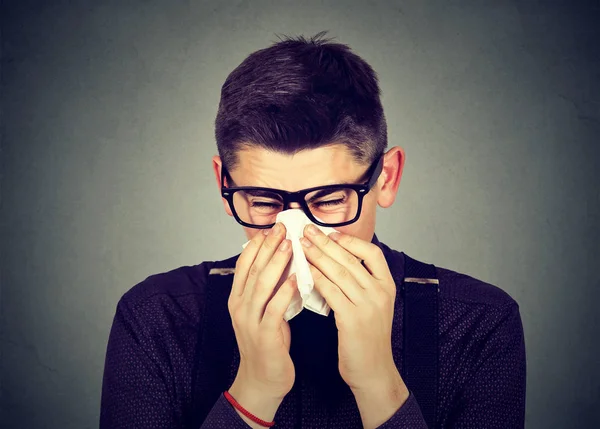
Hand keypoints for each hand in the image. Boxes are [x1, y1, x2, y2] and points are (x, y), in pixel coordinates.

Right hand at [228, 222, 297, 401]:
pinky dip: (284, 292)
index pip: (244, 264)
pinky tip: (295, 279)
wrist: (262, 380)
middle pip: (253, 269)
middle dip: (269, 247)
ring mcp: (249, 320)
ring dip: (276, 263)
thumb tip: (284, 263)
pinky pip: (274, 309)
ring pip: (261, 285)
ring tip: (290, 245)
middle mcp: (240, 306)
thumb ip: (268, 290)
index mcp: (238, 298)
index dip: (257, 245)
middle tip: (283, 228)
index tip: (272, 228)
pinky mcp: (264, 334)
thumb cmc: (268, 342)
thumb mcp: (263, 311)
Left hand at [300, 225, 404, 393]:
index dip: (350, 241)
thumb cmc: (367, 337)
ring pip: (339, 272)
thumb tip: (338, 258)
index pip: (372, 253)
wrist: (373, 370)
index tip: (331, 233)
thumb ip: (361, 283)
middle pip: (350, 259)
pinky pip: (331, 292)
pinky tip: (304, 271)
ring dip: (317, 256)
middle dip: (326, 243)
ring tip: (302, 246)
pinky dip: (316, 278)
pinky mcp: (352, 319)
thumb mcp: (373, 305)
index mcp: (386, 286)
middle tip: (307, 231)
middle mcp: (379, 292)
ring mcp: (367, 305)